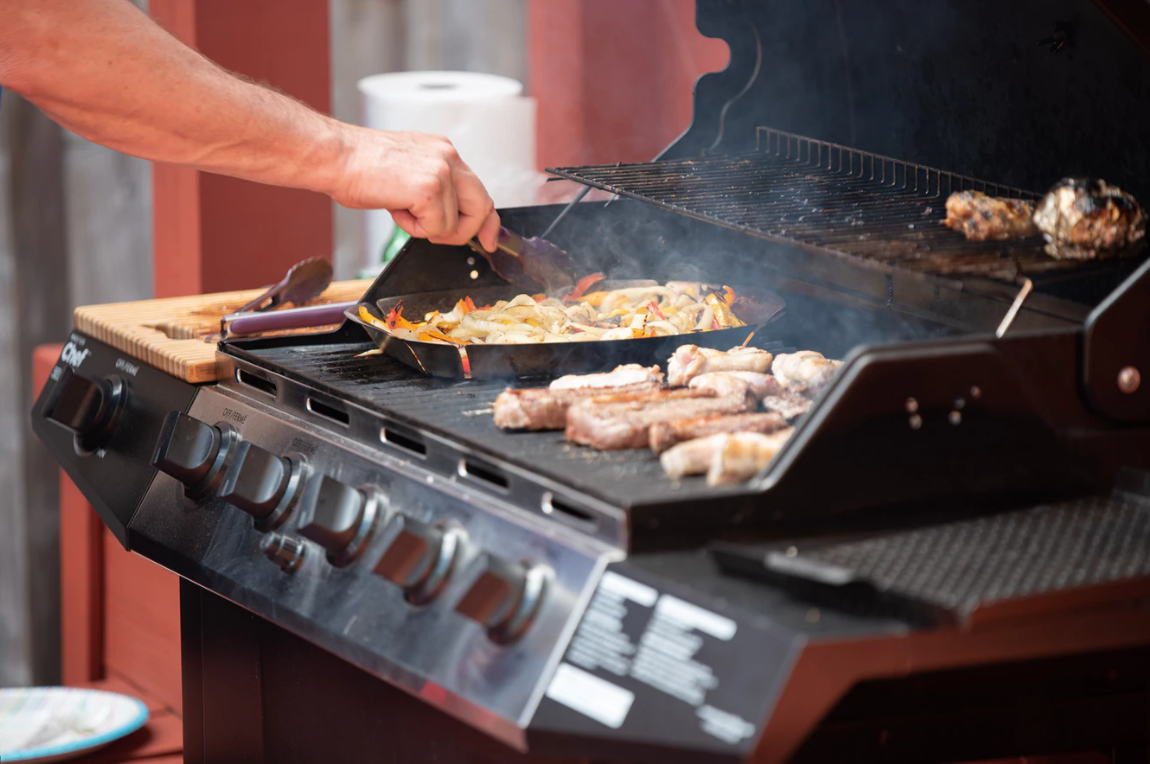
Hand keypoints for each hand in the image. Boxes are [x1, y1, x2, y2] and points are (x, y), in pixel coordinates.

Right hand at [331, 126, 499, 251]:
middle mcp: (448, 158)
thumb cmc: (360, 166)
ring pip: (454, 224)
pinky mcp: (431, 189)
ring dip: (426, 228)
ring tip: (400, 208)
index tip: (491, 240)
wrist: (336, 156)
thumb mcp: (408, 171)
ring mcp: (442, 172)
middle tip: (441, 237)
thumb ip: (434, 189)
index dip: (488, 221)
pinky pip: (436, 228)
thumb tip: (446, 216)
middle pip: (482, 207)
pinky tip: (396, 208)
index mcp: (443, 152)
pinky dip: (414, 229)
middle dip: (464, 232)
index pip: (480, 191)